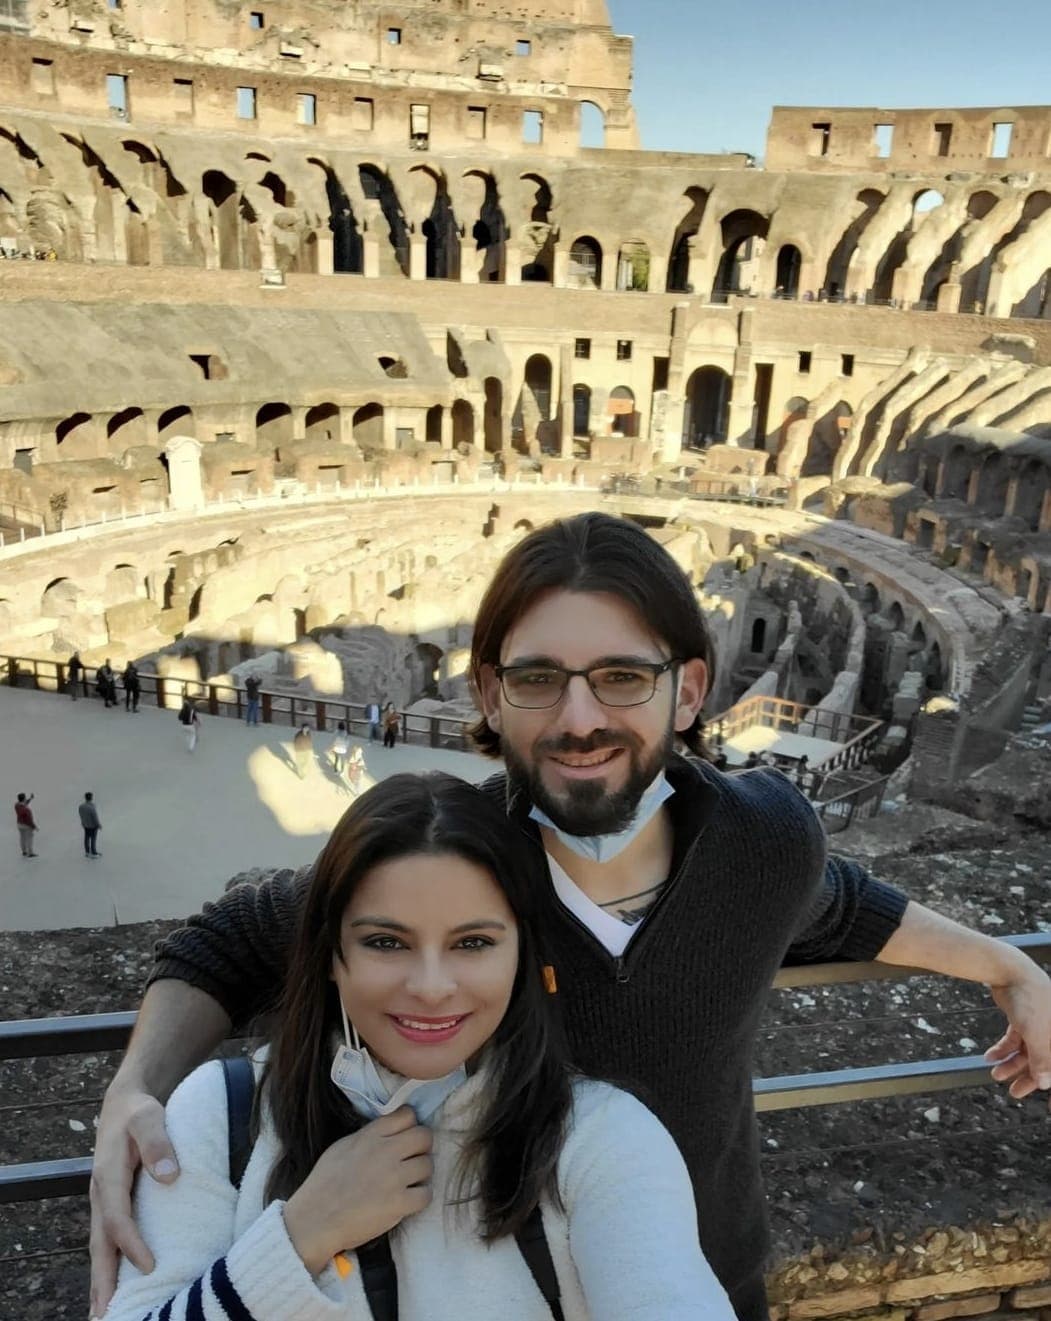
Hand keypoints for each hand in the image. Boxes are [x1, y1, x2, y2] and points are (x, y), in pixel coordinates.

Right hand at [89, 1083, 179, 1316]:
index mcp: (108, 1176)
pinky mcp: (111, 1202)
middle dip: (102, 1280)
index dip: (131, 1244)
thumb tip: (169, 1176)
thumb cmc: (139, 1110)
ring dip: (102, 1279)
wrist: (125, 1102)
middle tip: (104, 1314)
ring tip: (104, 1312)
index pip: (117, 1219)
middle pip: (100, 1243)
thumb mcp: (148, 1116)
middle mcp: (101, 1194)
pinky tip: (115, 1284)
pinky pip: (107, 1238)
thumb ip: (157, 1142)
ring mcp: (104, 1200)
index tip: (149, 1267)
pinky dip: (109, 1263)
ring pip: (100, 1246)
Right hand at [283, 1107, 432, 1274]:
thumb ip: (369, 1135)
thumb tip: (390, 1130)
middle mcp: (386, 1151)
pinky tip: (407, 1201)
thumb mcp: (343, 1146)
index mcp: (371, 1135)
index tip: (404, 1138)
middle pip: (425, 1136)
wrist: (315, 1220)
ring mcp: (394, 1177)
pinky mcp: (399, 1204)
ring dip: (421, 1175)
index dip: (410, 1126)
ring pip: (428, 1165)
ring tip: (407, 1183)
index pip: (407, 1115)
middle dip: (422, 1147)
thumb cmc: (324, 1183)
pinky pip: (426, 1194)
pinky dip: (419, 1198)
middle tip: (412, 1160)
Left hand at [984, 961, 1050, 1101]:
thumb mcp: (1037, 1035)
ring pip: (1027, 1052)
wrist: (1009, 970)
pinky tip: (989, 1057)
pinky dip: (1002, 1049)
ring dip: (1011, 1064)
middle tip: (1014, 1093)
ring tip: (995, 1075)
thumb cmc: (1030, 1000)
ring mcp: (1038, 1025)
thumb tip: (1045, 1084)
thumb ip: (1042, 1060)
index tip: (1050, 1108)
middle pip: (1044, 1061)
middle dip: (1029, 1078)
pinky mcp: (1022, 1019)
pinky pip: (1015, 1040)